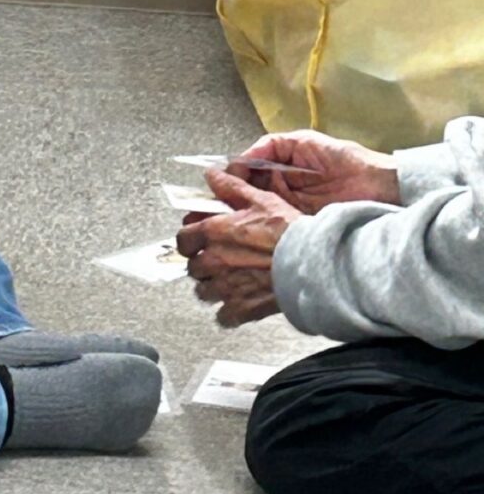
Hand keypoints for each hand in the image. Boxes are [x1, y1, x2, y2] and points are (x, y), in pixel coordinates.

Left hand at [176, 171, 302, 326]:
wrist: (311, 262)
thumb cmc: (288, 231)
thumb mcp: (260, 200)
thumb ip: (231, 188)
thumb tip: (212, 176)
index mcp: (214, 233)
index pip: (183, 240)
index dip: (189, 241)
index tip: (197, 242)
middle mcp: (214, 261)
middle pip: (192, 268)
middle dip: (202, 264)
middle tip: (216, 261)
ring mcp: (226, 287)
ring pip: (203, 292)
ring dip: (212, 288)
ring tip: (227, 281)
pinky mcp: (241, 309)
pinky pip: (223, 317)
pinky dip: (228, 312)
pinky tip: (239, 302)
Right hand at [223, 129, 399, 214]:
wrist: (379, 186)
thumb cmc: (345, 159)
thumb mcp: (306, 141)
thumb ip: (272, 145)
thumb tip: (241, 158)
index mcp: (278, 166)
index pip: (244, 172)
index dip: (229, 177)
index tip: (218, 184)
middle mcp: (278, 188)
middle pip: (245, 194)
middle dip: (227, 200)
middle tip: (210, 208)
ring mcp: (288, 209)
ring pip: (256, 212)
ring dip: (239, 216)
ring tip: (221, 222)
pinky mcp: (299, 225)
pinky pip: (276, 226)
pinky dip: (262, 228)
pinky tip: (248, 230)